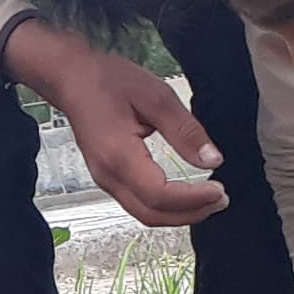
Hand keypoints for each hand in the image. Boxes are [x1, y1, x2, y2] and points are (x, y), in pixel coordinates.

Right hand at [7, 25, 228, 227]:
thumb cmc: (108, 82)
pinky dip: (165, 206)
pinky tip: (184, 194)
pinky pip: (139, 203)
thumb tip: (213, 160)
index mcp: (119, 156)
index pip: (160, 194)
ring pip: (145, 213)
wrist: (71, 79)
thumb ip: (185, 131)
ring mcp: (106, 180)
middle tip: (222, 200)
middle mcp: (109, 176)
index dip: (193, 198)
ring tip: (208, 199)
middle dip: (190, 214)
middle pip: (152, 214)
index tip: (220, 189)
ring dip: (179, 214)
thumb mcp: (156, 97)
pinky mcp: (109, 177)